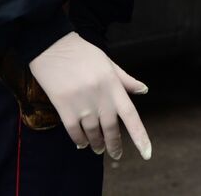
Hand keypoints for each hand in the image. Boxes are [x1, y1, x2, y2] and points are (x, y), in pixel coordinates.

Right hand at [29, 32, 151, 160]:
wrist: (53, 47)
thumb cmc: (83, 53)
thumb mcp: (108, 63)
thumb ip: (125, 80)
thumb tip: (144, 90)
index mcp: (113, 85)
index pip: (131, 116)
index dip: (140, 136)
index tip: (147, 153)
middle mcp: (100, 97)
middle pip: (111, 129)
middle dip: (114, 145)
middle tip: (116, 154)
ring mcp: (82, 103)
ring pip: (92, 132)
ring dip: (97, 143)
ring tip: (98, 148)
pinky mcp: (64, 107)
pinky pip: (74, 131)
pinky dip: (79, 139)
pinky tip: (81, 143)